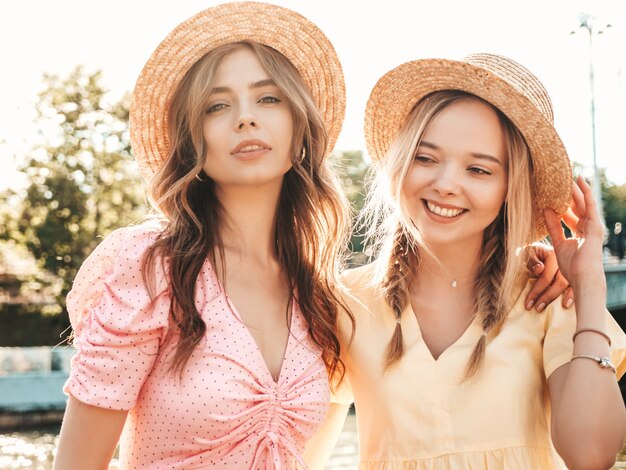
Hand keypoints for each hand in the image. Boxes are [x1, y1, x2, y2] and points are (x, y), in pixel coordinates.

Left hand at [524, 244, 572, 310]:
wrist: (540, 249)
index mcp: (553, 255)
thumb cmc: (532, 253)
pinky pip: (575, 286)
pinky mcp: (574, 275)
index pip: (545, 277)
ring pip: (569, 285)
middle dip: (547, 297)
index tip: (528, 304)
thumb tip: (540, 269)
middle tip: (537, 309)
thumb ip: (533, 261)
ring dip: (561, 298)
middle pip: (559, 283)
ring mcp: (571, 269)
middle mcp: (565, 262)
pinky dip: (573, 295)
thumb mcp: (528, 253)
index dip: (536, 291)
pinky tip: (568, 304)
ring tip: (552, 308)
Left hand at [543, 176, 604, 292]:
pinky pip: (590, 205)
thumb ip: (553, 226)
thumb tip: (545, 210)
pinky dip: (586, 192)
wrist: (583, 277)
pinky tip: (581, 181)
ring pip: (583, 203)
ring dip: (576, 189)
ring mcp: (593, 226)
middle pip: (577, 207)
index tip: (554, 194)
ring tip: (569, 175)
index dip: (563, 205)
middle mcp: (588, 229)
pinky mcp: (595, 225)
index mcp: (580, 234)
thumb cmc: (572, 266)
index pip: (570, 216)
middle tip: (561, 180)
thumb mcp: (558, 243)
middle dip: (570, 195)